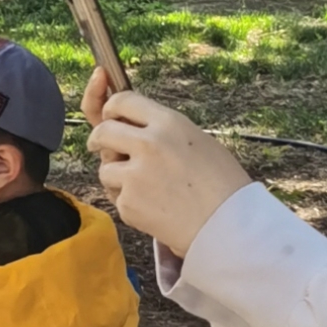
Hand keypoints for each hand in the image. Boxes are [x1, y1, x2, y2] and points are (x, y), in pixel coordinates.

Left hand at [82, 81, 251, 255]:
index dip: (112, 108)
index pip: (123, 100)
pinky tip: (154, 207)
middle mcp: (148, 144)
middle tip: (100, 145)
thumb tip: (133, 127)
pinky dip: (128, 201)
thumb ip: (163, 130)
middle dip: (98, 139)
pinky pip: (116, 196)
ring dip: (116, 175)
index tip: (109, 115)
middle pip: (103, 131)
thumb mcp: (198, 140)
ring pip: (105, 167)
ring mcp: (135, 175)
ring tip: (147, 187)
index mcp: (169, 123)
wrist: (227, 225)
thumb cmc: (221, 184)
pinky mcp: (128, 203)